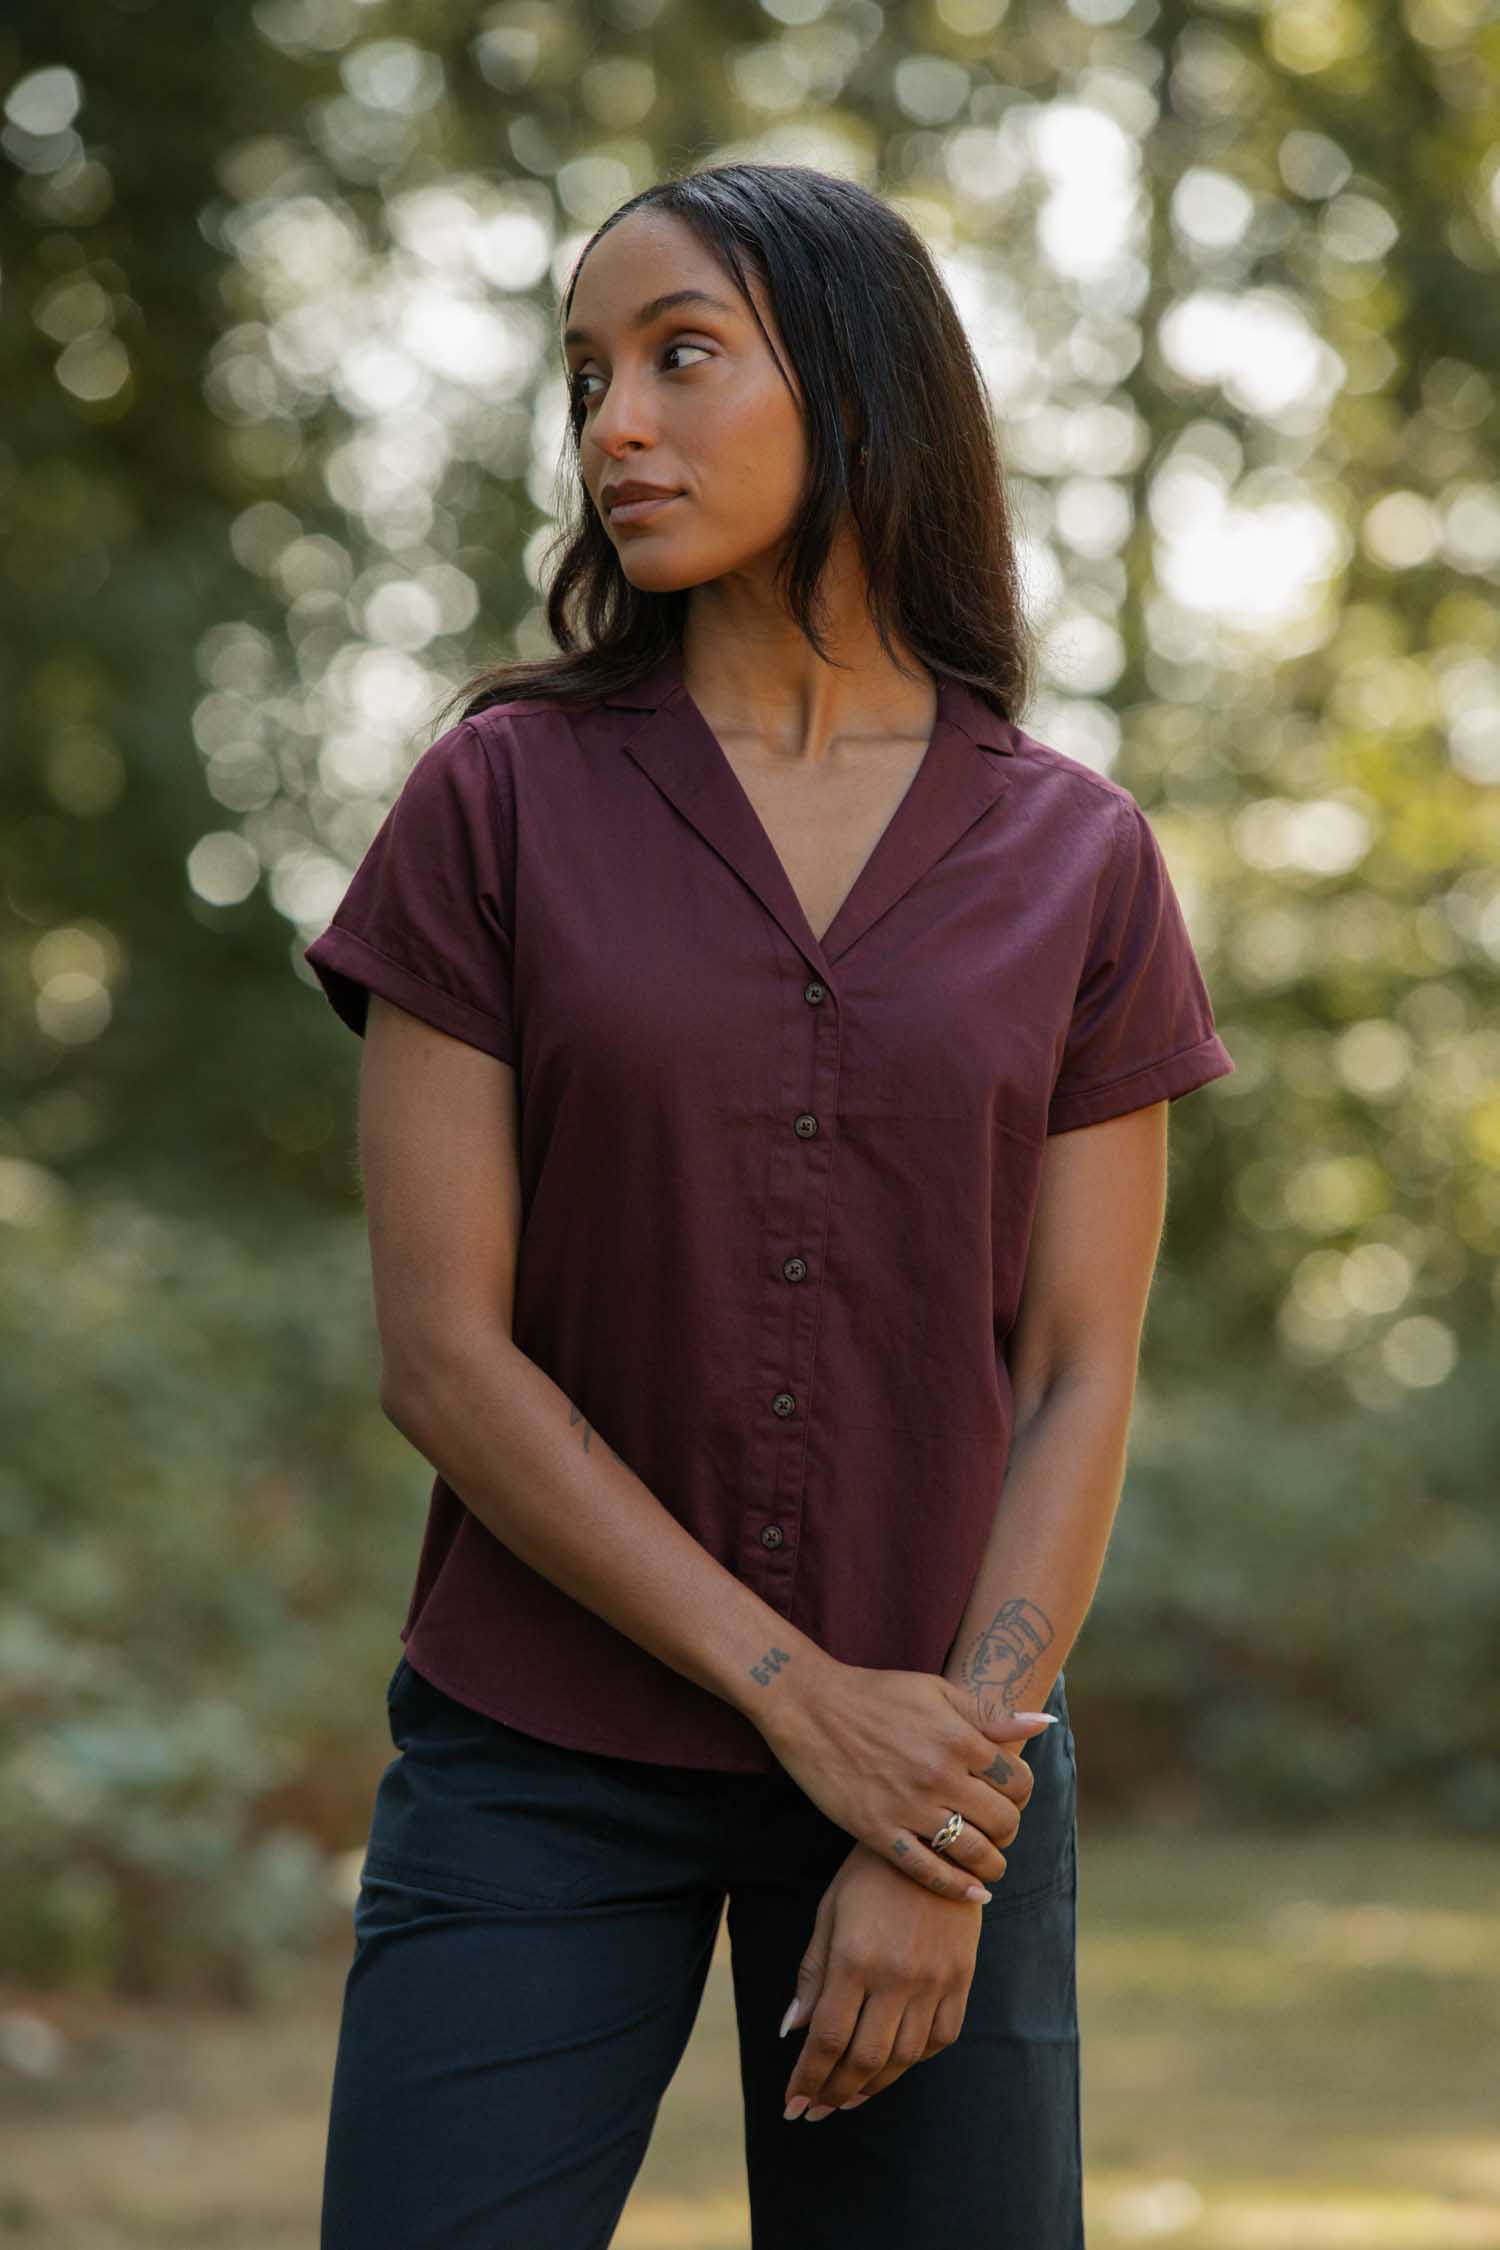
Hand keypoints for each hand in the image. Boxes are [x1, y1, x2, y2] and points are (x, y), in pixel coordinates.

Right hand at [758, 1661, 1055, 1901]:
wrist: (810, 1706)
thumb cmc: (876, 1692)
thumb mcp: (936, 1690)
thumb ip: (989, 1712)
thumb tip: (1041, 1723)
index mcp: (958, 1738)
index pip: (1018, 1781)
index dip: (1022, 1792)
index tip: (1010, 1795)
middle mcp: (939, 1775)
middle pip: (1003, 1822)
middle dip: (1009, 1830)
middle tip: (999, 1829)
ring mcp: (908, 1807)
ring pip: (972, 1853)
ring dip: (992, 1864)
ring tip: (991, 1864)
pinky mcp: (877, 1831)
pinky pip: (927, 1871)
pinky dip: (956, 1887)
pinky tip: (972, 1892)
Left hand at [779, 1841, 982, 2121]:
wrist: (938, 1841)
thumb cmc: (870, 1874)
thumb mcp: (830, 1912)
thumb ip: (813, 1974)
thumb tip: (791, 2032)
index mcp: (855, 1958)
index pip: (828, 2039)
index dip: (807, 2078)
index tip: (792, 2103)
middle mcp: (897, 1976)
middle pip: (865, 2059)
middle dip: (834, 2092)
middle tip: (815, 2109)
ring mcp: (935, 1980)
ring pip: (904, 2057)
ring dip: (872, 2086)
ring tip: (848, 2096)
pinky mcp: (962, 1978)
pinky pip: (941, 2038)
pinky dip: (915, 2060)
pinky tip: (894, 2064)